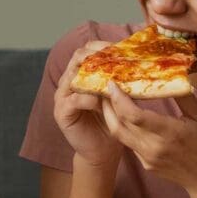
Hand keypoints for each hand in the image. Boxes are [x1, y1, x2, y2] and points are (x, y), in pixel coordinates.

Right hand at [53, 43, 123, 168]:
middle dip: (95, 55)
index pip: (86, 51)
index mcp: (81, 74)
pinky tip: (99, 101)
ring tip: (108, 78)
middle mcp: (69, 81)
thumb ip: (118, 81)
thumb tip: (134, 64)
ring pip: (73, 76)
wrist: (102, 151)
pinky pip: (74, 100)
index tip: (118, 46)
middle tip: (112, 56)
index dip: (100, 46)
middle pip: (77, 58)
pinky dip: (88, 98)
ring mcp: (62, 96)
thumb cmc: (111, 122)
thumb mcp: (116, 97)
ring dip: (92, 76)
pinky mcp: (61, 112)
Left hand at [101, 85, 196, 197]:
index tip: (113, 83)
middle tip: (105, 84)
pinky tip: (122, 113)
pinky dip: (121, 125)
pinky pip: (128, 142)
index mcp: (170, 133)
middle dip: (109, 103)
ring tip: (108, 96)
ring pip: (119, 134)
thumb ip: (184, 96)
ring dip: (110, 114)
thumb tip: (172, 71)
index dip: (119, 99)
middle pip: (120, 124)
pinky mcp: (145, 164)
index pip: (135, 116)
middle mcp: (154, 148)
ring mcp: (148, 158)